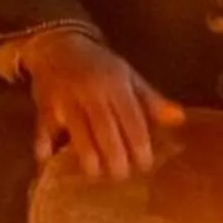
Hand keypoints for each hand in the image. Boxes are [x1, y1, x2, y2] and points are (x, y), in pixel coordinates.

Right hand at [19, 30, 183, 179]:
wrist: (58, 46)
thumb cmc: (99, 66)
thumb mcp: (128, 77)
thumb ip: (151, 100)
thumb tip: (179, 118)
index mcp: (116, 84)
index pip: (131, 118)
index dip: (138, 142)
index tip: (145, 164)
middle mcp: (91, 91)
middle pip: (104, 128)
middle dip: (114, 154)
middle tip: (121, 176)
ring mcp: (65, 98)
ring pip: (77, 131)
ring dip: (86, 155)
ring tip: (95, 174)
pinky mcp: (44, 105)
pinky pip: (43, 127)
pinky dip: (43, 145)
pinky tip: (48, 161)